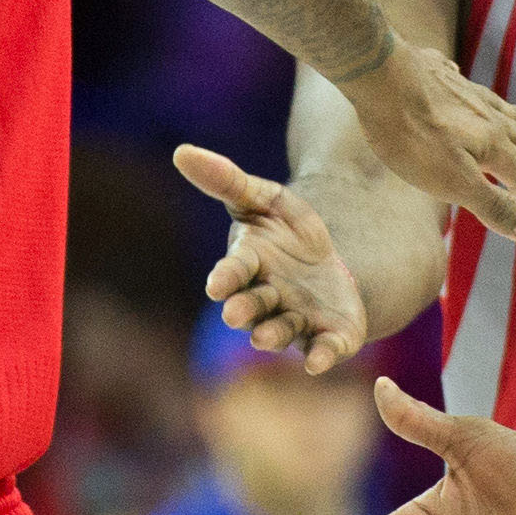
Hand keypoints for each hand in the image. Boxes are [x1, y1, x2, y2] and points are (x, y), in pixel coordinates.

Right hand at [176, 144, 369, 370]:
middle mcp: (267, 299)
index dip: (225, 278)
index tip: (215, 284)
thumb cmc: (288, 231)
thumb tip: (181, 151)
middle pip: (252, 307)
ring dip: (272, 334)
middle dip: (244, 310)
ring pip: (281, 331)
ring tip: (264, 337)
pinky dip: (320, 356)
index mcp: (249, 266)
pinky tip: (318, 363)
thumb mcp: (266, 199)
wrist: (334, 263)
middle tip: (234, 313)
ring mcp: (296, 320)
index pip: (233, 272)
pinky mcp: (327, 336)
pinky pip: (322, 349)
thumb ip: (227, 181)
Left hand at [343, 40, 515, 243]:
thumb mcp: (453, 182)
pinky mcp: (441, 75)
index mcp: (493, 145)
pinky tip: (470, 84)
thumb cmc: (414, 136)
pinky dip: (479, 93)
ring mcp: (465, 92)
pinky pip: (468, 85)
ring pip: (501, 110)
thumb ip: (492, 204)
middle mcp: (487, 117)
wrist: (382, 79)